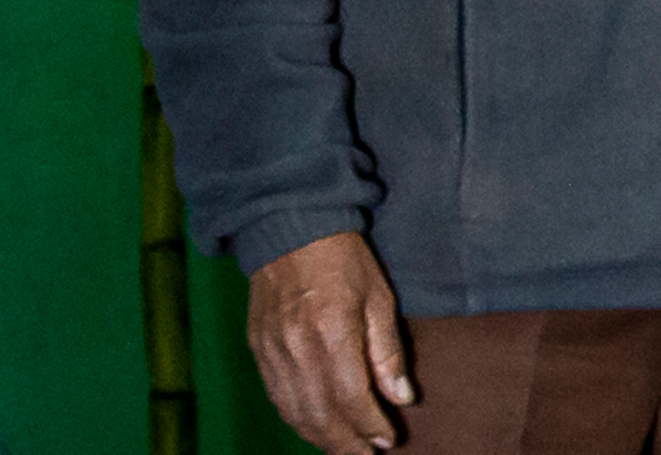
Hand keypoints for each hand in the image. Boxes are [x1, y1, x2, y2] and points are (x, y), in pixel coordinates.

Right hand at [244, 231, 414, 454]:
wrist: (288, 228)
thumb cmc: (342, 259)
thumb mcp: (379, 298)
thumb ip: (388, 352)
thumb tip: (401, 398)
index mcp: (331, 333)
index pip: (352, 398)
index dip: (371, 426)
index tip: (388, 439)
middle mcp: (297, 349)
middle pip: (321, 416)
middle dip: (346, 444)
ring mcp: (272, 351)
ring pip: (295, 413)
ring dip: (321, 438)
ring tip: (345, 449)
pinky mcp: (258, 350)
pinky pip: (277, 397)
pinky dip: (296, 419)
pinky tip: (315, 427)